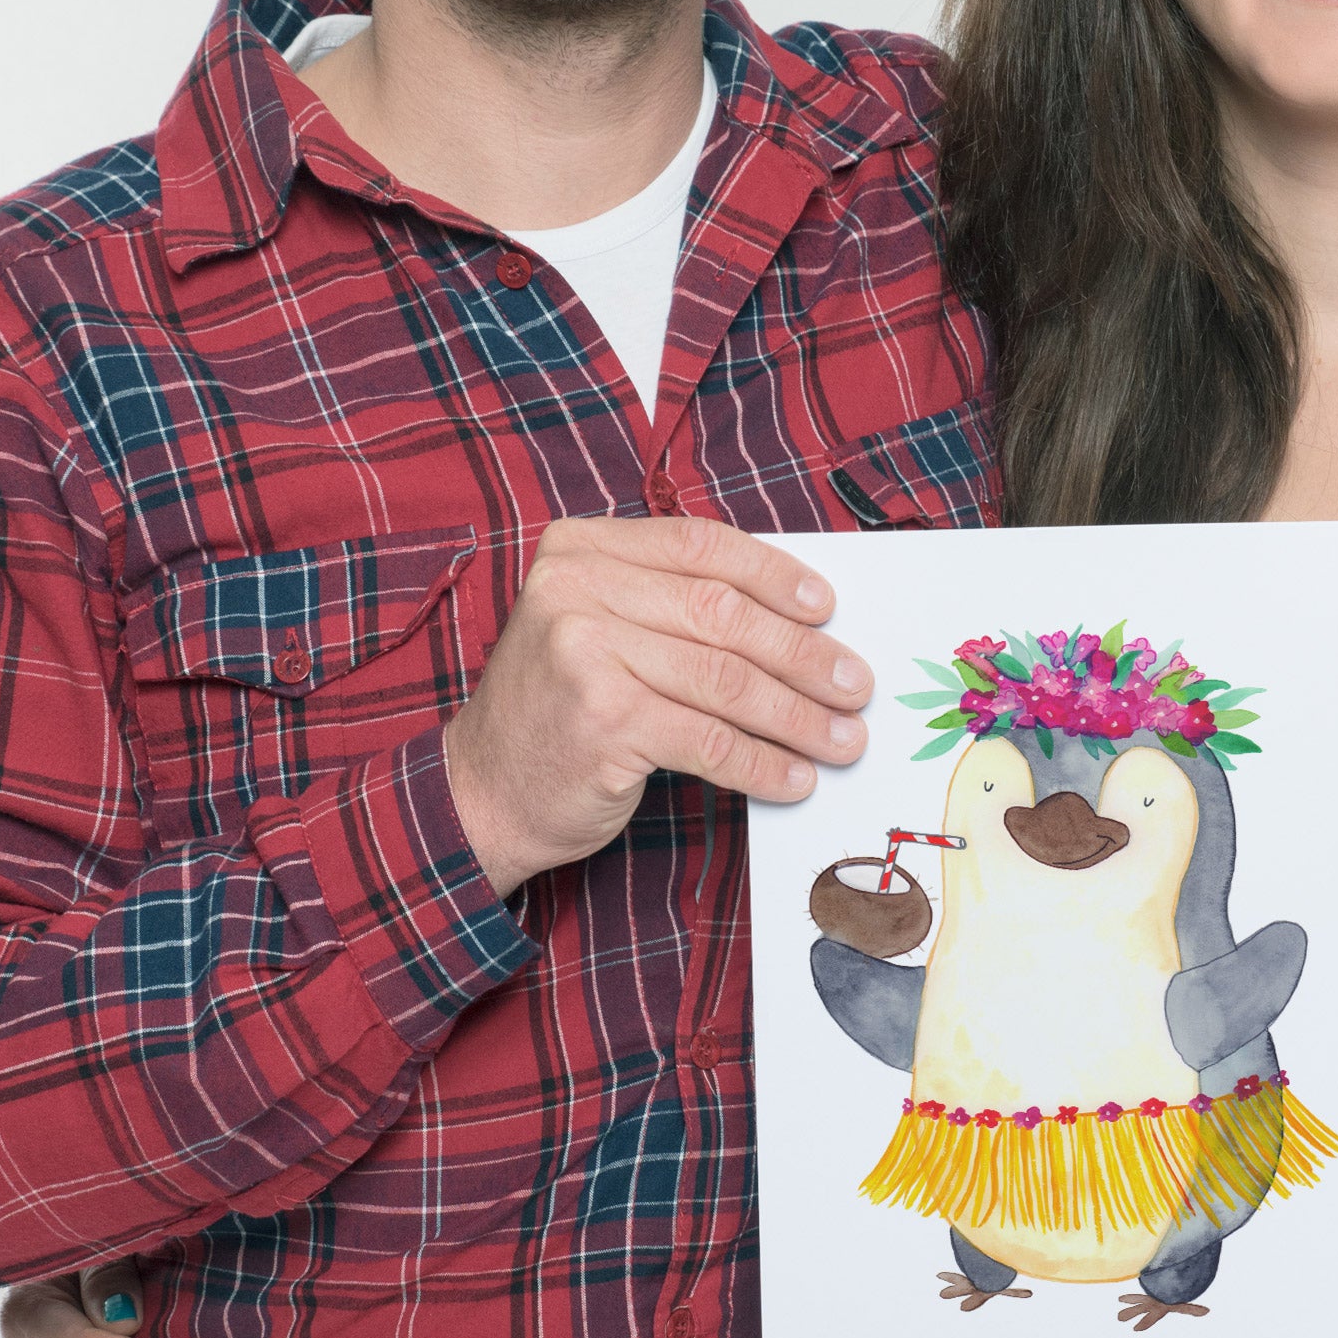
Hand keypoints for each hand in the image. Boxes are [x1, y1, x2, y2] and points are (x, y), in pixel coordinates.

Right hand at [446, 515, 871, 894]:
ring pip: (726, 679)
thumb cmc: (561, 708)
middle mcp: (575, 589)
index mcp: (580, 549)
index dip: (773, 575)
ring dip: (797, 715)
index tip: (827, 607)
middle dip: (803, 653)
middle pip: (723, 614)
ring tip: (842, 738)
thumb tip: (801, 620)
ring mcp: (584, 652)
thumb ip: (672, 606)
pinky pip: (709, 739)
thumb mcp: (600, 628)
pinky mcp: (602, 720)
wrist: (482, 791)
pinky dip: (762, 763)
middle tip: (855, 685)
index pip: (700, 547)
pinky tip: (794, 779)